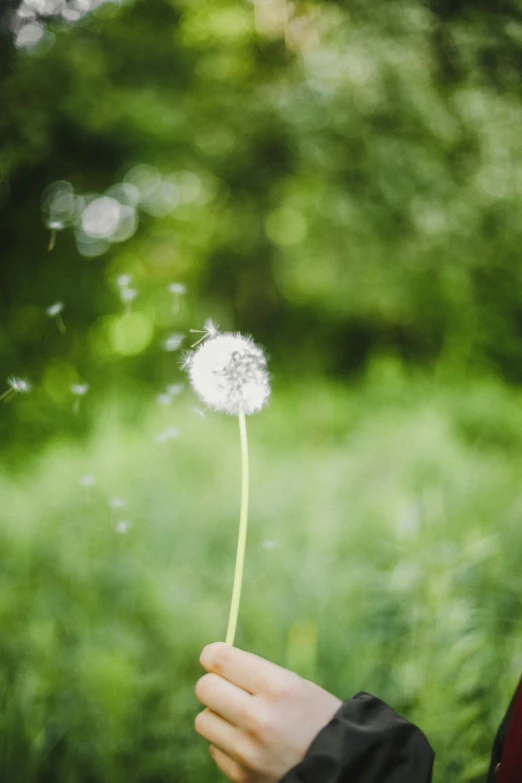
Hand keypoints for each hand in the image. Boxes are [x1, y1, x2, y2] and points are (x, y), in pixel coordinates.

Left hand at [194, 641, 342, 782]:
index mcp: (276, 687)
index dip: (212, 655)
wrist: (340, 767)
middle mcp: (260, 718)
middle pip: (205, 688)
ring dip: (218, 716)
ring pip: (203, 720)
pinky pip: (214, 748)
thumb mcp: (294, 684)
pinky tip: (251, 745)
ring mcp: (248, 751)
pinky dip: (227, 744)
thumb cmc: (314, 717)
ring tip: (242, 720)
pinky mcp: (242, 775)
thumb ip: (253, 673)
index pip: (220, 659)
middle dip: (214, 685)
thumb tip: (211, 659)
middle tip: (228, 689)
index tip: (213, 658)